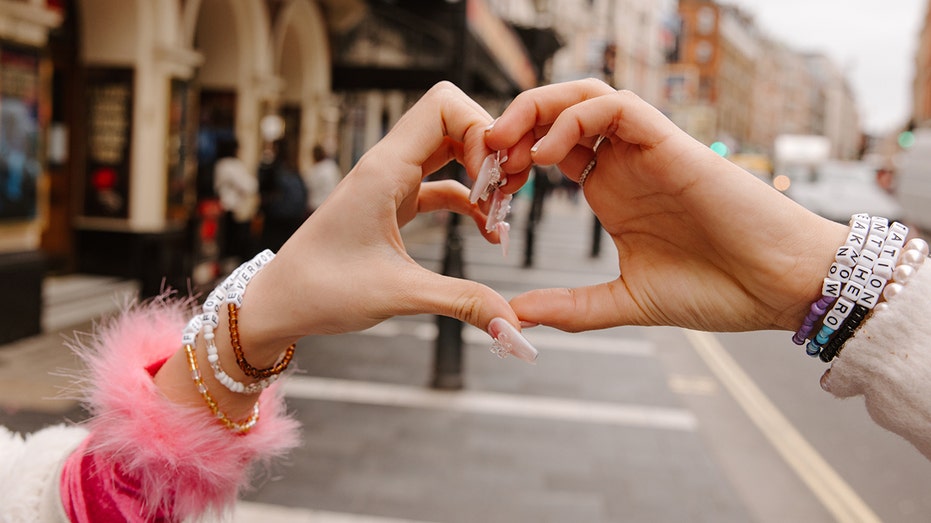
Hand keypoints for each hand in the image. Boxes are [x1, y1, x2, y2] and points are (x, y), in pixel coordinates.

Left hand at [239, 82, 534, 360]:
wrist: (279, 304)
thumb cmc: (321, 291)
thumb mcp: (399, 295)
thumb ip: (462, 302)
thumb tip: (514, 325)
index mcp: (384, 169)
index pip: (444, 105)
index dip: (481, 128)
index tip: (494, 176)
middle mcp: (387, 166)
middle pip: (453, 119)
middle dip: (489, 148)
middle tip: (507, 191)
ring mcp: (390, 183)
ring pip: (449, 149)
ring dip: (480, 173)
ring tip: (501, 211)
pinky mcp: (392, 205)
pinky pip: (441, 184)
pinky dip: (468, 199)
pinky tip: (486, 230)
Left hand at [486, 79, 847, 332]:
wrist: (779, 288)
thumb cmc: (717, 290)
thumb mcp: (627, 301)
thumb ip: (573, 307)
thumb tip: (517, 316)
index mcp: (609, 191)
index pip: (546, 152)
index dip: (507, 163)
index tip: (480, 194)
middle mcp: (622, 163)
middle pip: (556, 115)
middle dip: (511, 127)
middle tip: (480, 160)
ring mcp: (645, 150)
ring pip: (582, 96)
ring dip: (535, 111)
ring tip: (504, 147)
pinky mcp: (671, 142)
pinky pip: (617, 105)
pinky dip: (576, 118)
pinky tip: (550, 156)